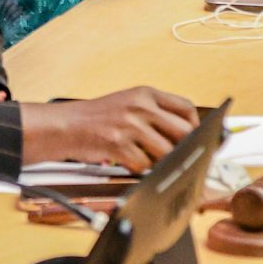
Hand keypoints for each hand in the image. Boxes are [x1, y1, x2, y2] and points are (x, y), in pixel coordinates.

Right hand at [21, 87, 198, 172]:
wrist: (66, 125)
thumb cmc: (97, 117)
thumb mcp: (128, 103)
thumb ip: (154, 112)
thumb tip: (184, 133)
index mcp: (145, 93)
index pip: (185, 107)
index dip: (195, 125)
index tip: (196, 137)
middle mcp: (140, 106)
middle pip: (183, 131)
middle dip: (185, 148)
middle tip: (181, 157)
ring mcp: (129, 125)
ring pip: (166, 151)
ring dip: (163, 162)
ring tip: (153, 162)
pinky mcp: (118, 144)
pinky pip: (144, 164)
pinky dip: (143, 170)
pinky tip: (133, 164)